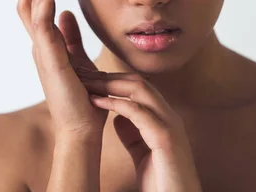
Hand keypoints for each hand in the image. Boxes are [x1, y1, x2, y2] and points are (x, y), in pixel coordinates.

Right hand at [17, 0, 106, 139]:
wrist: (83, 128)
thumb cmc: (83, 98)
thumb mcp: (78, 59)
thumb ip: (70, 37)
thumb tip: (66, 13)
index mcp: (46, 44)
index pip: (38, 4)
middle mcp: (39, 43)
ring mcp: (40, 48)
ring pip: (33, 3)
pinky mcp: (47, 54)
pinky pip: (41, 17)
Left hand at [78, 71, 202, 191]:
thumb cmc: (162, 183)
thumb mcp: (143, 154)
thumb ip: (134, 135)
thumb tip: (118, 118)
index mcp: (164, 119)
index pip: (140, 88)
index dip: (115, 80)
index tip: (91, 79)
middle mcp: (169, 117)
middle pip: (139, 83)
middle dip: (110, 76)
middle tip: (85, 74)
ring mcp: (170, 125)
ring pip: (140, 90)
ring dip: (110, 83)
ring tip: (87, 82)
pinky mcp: (165, 138)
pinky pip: (138, 112)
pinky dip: (115, 103)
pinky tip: (97, 102)